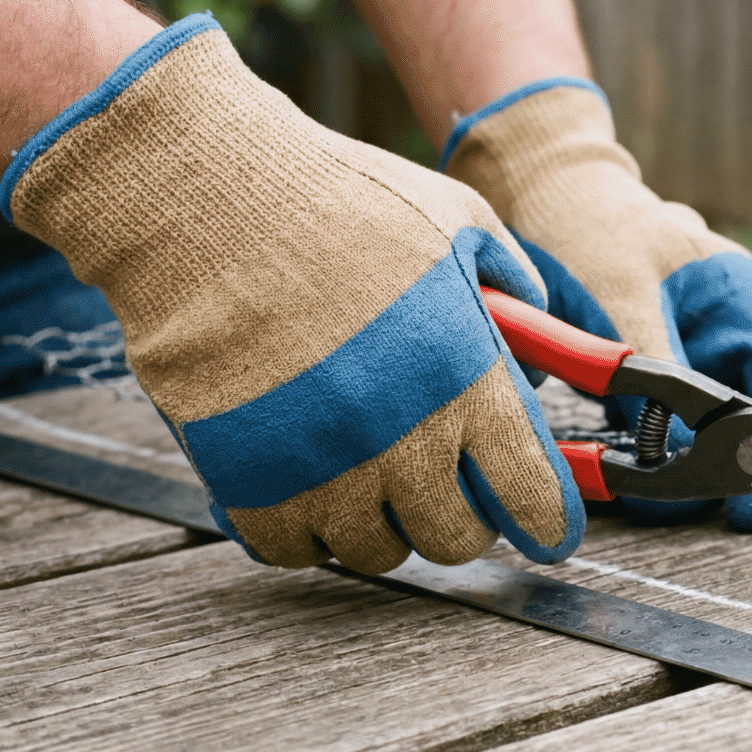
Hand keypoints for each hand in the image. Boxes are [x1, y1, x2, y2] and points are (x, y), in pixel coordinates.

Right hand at [1, 15, 582, 573]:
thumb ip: (515, 286)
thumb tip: (539, 347)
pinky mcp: (248, 481)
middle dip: (461, 518)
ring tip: (371, 469)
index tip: (545, 527)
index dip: (547, 522)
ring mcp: (323, 469)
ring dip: (382, 522)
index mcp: (467, 382)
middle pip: (455, 541)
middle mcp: (402, 440)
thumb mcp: (459, 222)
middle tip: (446, 483)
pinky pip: (295, 548)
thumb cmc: (335, 200)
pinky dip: (307, 527)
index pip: (533, 499)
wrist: (204, 198)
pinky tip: (309, 478)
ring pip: (376, 552)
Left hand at [442, 81, 751, 530]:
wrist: (541, 193)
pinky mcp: (670, 372)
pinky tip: (632, 472)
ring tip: (653, 493)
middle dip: (740, 467)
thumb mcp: (619, 294)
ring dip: (698, 466)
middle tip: (703, 507)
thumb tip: (665, 445)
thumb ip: (648, 368)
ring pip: (726, 432)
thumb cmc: (588, 226)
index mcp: (750, 301)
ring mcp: (707, 352)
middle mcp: (740, 330)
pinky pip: (681, 426)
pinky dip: (665, 452)